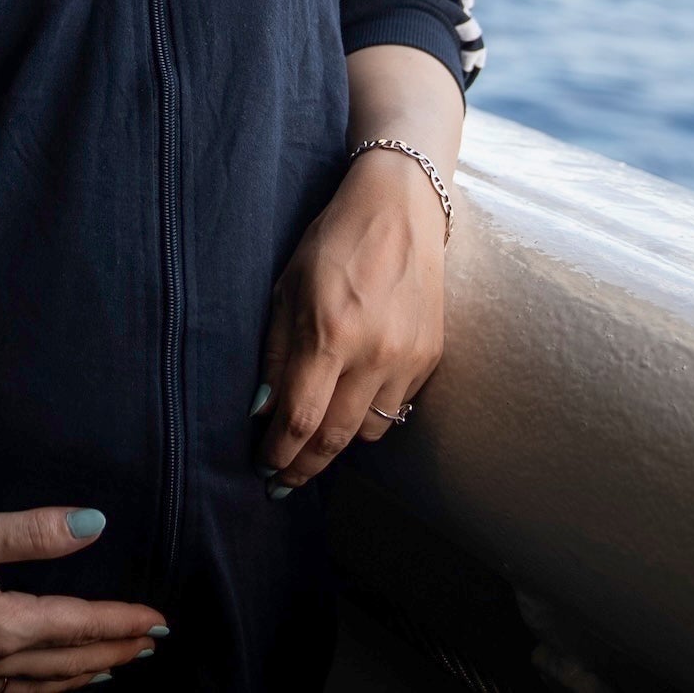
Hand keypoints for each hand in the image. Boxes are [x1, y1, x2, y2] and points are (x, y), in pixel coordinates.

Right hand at [0, 503, 166, 689]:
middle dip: (114, 652)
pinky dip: (42, 688)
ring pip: (41, 686)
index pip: (79, 625)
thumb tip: (95, 525)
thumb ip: (33, 532)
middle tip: (151, 645)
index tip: (159, 620)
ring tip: (112, 668)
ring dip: (82, 675)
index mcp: (3, 627)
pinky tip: (44, 683)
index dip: (122, 622)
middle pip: (67, 662)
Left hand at [255, 143, 446, 490]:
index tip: (263, 468)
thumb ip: (276, 353)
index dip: (278, 455)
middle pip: (335, 438)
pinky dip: (370, 414)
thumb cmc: (333, 242)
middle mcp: (374, 353)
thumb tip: (262, 411)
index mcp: (330, 333)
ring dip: (338, 443)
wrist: (401, 211)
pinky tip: (352, 403)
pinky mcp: (430, 356)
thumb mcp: (287, 288)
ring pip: (370, 431)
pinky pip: (397, 406)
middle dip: (304, 467)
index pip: (300, 419)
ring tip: (315, 440)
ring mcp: (407, 358)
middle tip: (282, 482)